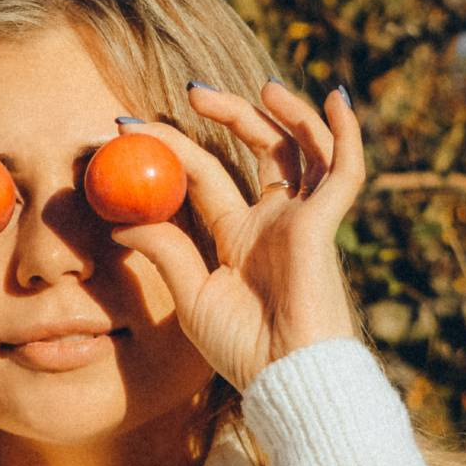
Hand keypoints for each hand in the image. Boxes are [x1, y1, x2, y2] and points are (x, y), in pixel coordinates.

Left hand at [107, 81, 364, 386]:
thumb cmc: (241, 349)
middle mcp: (273, 220)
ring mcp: (301, 219)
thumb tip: (120, 223)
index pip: (204, 174)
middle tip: (192, 90)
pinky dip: (345, 133)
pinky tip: (337, 98)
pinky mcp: (324, 224)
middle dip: (230, 113)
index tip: (128, 124)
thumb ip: (163, 253)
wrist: (286, 377)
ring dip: (286, 113)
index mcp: (238, 235)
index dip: (171, 145)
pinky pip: (343, 170)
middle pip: (257, 148)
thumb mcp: (191, 296)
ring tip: (261, 87)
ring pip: (301, 149)